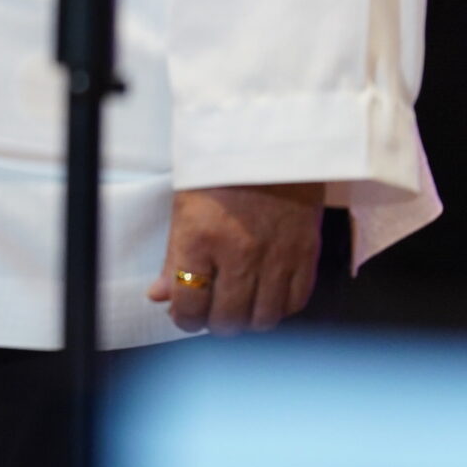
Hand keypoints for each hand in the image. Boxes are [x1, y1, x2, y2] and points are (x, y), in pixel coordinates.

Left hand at [148, 183, 324, 334]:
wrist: (268, 143)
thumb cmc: (219, 171)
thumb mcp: (183, 208)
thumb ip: (173, 258)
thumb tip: (160, 296)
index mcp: (200, 237)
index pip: (190, 302)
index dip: (184, 318)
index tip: (183, 316)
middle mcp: (239, 252)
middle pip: (228, 319)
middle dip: (215, 324)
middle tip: (210, 314)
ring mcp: (276, 256)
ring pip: (263, 319)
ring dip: (248, 320)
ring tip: (238, 306)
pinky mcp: (306, 254)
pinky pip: (295, 302)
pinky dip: (279, 308)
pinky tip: (267, 296)